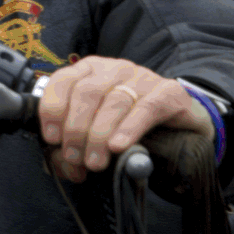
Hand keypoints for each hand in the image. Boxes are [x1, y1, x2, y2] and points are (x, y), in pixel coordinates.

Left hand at [36, 56, 214, 183]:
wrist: (181, 128)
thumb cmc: (129, 128)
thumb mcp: (96, 133)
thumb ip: (75, 146)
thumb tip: (63, 164)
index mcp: (89, 72)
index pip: (63, 80)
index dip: (53, 109)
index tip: (52, 138)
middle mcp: (114, 69)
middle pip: (87, 93)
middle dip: (76, 129)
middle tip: (76, 158)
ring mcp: (142, 77)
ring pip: (115, 101)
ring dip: (99, 135)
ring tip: (95, 163)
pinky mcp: (168, 92)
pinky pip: (146, 107)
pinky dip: (129, 128)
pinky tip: (119, 146)